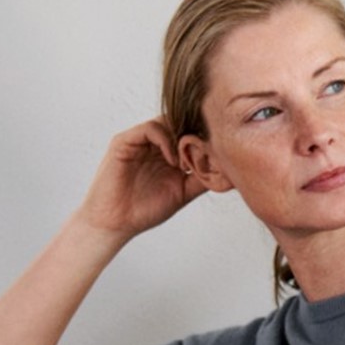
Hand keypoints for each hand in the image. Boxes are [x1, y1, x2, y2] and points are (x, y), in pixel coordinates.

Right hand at [75, 118, 208, 241]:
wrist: (116, 223)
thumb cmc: (145, 210)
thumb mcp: (183, 192)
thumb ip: (201, 178)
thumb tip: (227, 171)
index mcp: (166, 152)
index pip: (189, 132)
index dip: (204, 139)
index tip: (217, 155)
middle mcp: (153, 143)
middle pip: (180, 122)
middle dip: (196, 135)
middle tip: (206, 153)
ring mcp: (138, 141)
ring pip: (167, 121)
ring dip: (182, 138)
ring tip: (187, 163)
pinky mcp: (124, 142)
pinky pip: (149, 128)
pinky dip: (165, 140)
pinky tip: (172, 161)